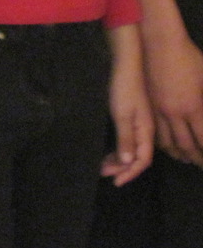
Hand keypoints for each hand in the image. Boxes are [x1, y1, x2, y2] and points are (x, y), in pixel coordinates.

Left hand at [105, 47, 154, 183]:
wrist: (127, 65)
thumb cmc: (124, 88)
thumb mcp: (122, 114)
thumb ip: (125, 138)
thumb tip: (127, 161)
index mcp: (146, 132)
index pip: (142, 161)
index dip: (129, 173)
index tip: (115, 182)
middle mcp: (146, 131)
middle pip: (137, 157)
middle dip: (121, 168)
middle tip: (102, 173)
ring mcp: (140, 124)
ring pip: (132, 149)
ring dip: (118, 159)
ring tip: (102, 166)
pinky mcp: (133, 118)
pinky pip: (128, 140)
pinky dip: (118, 148)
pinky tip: (108, 151)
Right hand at [144, 33, 202, 165]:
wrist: (159, 42)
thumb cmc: (188, 57)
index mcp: (194, 108)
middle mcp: (175, 113)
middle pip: (186, 145)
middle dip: (196, 159)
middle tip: (201, 165)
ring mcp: (158, 109)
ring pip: (167, 141)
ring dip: (177, 153)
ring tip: (185, 158)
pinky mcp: (148, 103)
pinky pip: (154, 129)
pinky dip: (162, 141)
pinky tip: (168, 143)